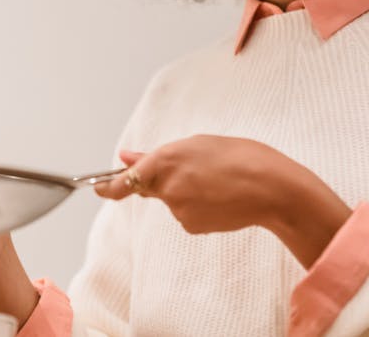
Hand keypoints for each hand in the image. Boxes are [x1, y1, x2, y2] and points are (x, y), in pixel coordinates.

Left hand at [95, 134, 351, 267]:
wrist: (270, 188)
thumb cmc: (240, 156)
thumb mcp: (197, 144)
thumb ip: (156, 154)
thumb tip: (126, 156)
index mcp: (166, 158)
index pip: (125, 179)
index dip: (108, 186)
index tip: (98, 188)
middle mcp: (167, 186)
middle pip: (150, 186)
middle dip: (162, 180)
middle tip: (194, 171)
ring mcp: (178, 209)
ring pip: (171, 200)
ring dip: (185, 191)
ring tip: (216, 180)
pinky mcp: (191, 225)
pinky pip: (185, 214)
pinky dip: (197, 206)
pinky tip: (220, 197)